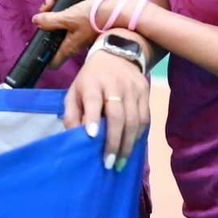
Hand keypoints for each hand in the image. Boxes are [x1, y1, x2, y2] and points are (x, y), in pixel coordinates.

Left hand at [33, 0, 102, 68]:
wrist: (120, 9)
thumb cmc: (95, 17)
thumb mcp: (68, 17)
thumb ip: (50, 21)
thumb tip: (36, 21)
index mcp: (68, 46)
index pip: (52, 59)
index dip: (42, 50)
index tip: (38, 33)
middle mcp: (73, 41)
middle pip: (52, 30)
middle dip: (48, 12)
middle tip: (51, 0)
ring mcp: (79, 30)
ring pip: (61, 16)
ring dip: (57, 0)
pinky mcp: (86, 19)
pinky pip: (71, 10)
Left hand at [63, 53, 149, 172]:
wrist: (117, 54)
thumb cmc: (90, 79)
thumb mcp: (75, 91)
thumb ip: (72, 114)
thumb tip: (74, 138)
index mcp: (93, 82)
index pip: (94, 100)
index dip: (94, 118)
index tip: (92, 136)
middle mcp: (114, 84)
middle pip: (118, 115)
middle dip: (114, 141)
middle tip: (109, 163)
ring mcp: (133, 88)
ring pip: (134, 119)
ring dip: (128, 144)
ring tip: (121, 162)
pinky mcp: (145, 91)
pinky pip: (145, 118)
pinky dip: (139, 136)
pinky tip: (132, 148)